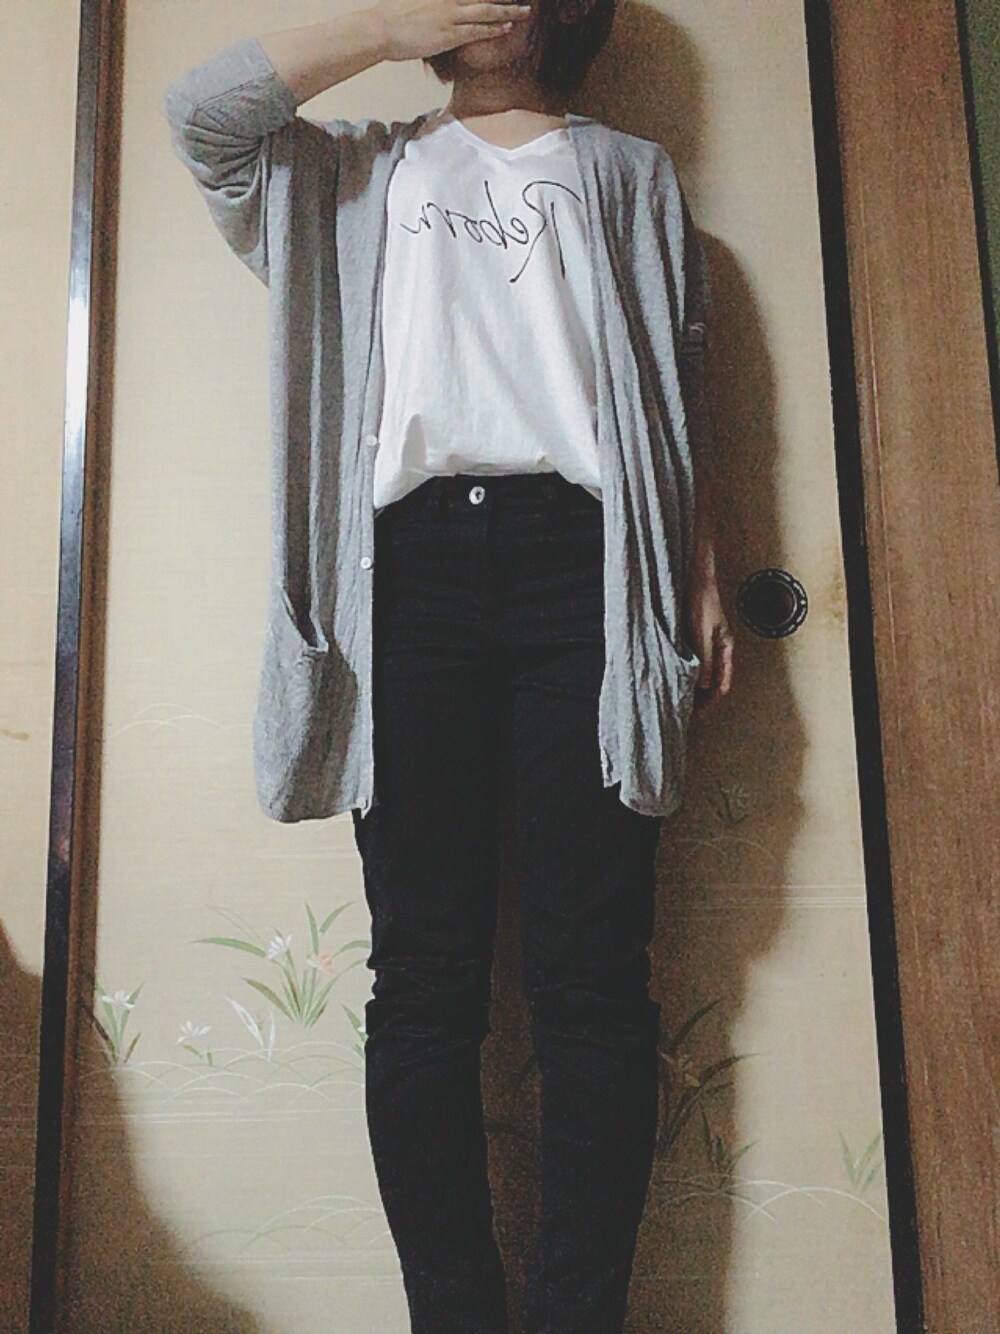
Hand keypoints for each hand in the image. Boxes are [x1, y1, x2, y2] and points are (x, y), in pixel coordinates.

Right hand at [371, 0, 532, 61]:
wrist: (381, 28)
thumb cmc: (392, 13)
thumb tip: (436, 4)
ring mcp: (450, 15)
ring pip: (486, 10)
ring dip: (508, 10)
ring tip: (524, 11)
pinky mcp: (449, 34)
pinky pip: (478, 30)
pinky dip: (494, 28)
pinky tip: (507, 27)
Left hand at [683, 577, 733, 716]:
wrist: (692, 577)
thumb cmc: (701, 600)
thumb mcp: (703, 633)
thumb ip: (705, 659)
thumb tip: (704, 684)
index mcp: (726, 648)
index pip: (723, 684)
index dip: (711, 701)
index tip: (697, 714)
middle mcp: (716, 649)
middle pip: (710, 682)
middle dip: (699, 698)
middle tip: (683, 712)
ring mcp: (704, 644)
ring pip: (699, 674)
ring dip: (690, 687)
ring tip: (676, 700)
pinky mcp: (691, 638)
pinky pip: (689, 662)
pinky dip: (683, 673)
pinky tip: (671, 678)